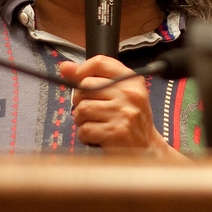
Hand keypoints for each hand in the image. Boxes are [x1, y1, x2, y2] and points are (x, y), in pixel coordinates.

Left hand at [59, 56, 184, 160]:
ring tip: (95, 124)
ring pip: (82, 108)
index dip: (82, 69)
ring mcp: (124, 113)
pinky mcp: (116, 132)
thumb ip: (92, 79)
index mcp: (131, 80)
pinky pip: (85, 129)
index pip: (100, 62)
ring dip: (82, 120)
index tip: (78, 79)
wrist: (147, 148)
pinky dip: (85, 136)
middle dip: (80, 101)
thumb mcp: (118, 94)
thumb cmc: (129, 119)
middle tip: (92, 111)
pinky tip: (96, 136)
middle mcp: (129, 94)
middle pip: (85, 86)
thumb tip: (65, 67)